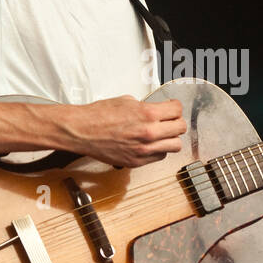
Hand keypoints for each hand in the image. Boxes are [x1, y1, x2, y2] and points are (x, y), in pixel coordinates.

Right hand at [60, 95, 186, 166]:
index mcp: (147, 114)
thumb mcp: (126, 101)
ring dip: (170, 138)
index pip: (178, 110)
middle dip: (176, 122)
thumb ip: (146, 107)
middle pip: (181, 128)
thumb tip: (156, 110)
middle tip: (169, 120)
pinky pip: (159, 156)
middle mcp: (149, 133)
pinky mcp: (137, 161)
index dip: (175, 107)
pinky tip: (149, 144)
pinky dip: (158, 150)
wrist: (82, 131)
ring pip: (175, 146)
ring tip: (161, 134)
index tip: (171, 108)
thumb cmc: (99, 115)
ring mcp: (144, 149)